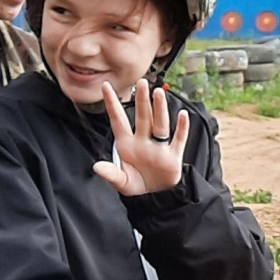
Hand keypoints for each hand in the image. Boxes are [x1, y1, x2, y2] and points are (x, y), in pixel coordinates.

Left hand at [93, 80, 189, 196]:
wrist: (155, 197)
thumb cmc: (136, 185)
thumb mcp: (121, 182)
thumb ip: (110, 174)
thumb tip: (96, 166)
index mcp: (127, 144)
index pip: (118, 120)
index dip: (112, 104)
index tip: (105, 86)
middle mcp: (143, 141)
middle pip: (143, 117)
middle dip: (141, 100)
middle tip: (141, 82)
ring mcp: (159, 147)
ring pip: (160, 124)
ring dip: (160, 109)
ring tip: (159, 92)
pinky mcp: (173, 156)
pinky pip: (178, 139)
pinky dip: (182, 128)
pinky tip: (183, 115)